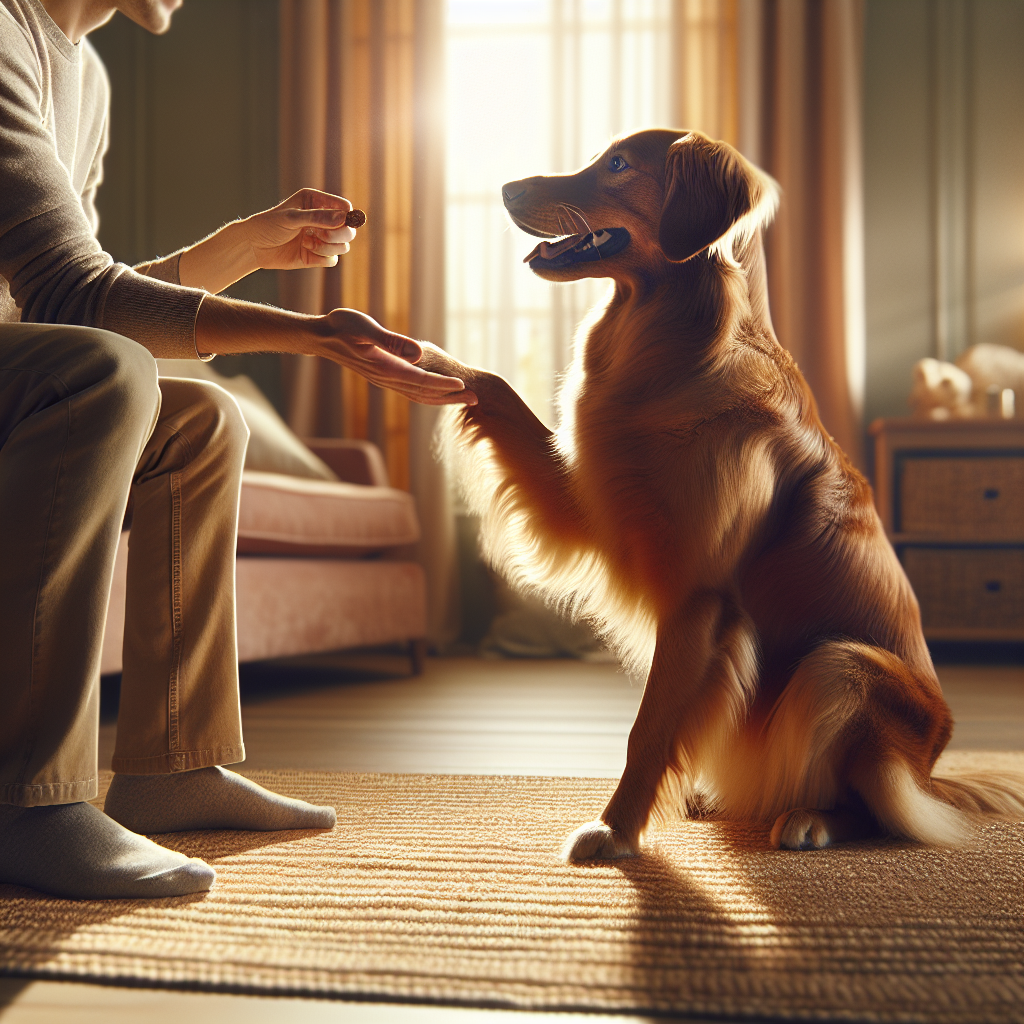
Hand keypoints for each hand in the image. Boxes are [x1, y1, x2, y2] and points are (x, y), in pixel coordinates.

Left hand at [243, 188, 356, 270]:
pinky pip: (332, 260)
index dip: (347, 216)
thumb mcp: (292, 218)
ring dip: (328, 247)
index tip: (342, 223)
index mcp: (316, 202)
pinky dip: (322, 257)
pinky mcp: (318, 256)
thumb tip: (344, 218)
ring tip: (308, 243)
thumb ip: (318, 217)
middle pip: (348, 229)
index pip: (344, 207)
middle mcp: (322, 220)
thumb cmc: (269, 225)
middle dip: (338, 234)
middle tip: (322, 235)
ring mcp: (321, 239)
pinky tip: (306, 250)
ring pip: (342, 246)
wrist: (254, 247)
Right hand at [313, 310, 478, 405]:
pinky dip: (428, 394)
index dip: (443, 384)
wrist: (321, 337)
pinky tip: (438, 392)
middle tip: (476, 399)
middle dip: (450, 396)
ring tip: (464, 399)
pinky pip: (411, 390)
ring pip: (419, 394)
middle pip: (424, 392)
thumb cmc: (340, 327)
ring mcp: (385, 380)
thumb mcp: (364, 328)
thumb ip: (391, 342)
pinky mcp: (384, 376)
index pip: (420, 380)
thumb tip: (418, 354)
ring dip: (442, 397)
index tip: (464, 386)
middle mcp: (387, 378)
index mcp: (386, 368)